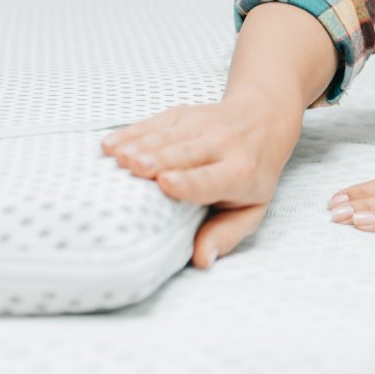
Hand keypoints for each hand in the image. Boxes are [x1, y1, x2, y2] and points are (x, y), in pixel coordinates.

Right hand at [101, 90, 302, 269]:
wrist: (263, 119)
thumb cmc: (253, 173)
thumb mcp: (252, 208)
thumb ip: (226, 234)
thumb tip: (202, 259)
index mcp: (240, 173)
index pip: (212, 179)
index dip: (189, 181)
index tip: (167, 182)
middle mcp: (222, 145)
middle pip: (185, 154)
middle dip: (159, 159)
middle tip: (133, 167)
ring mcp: (201, 125)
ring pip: (167, 136)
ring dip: (140, 145)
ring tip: (118, 156)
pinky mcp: (182, 113)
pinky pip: (154, 123)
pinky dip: (131, 133)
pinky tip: (111, 144)